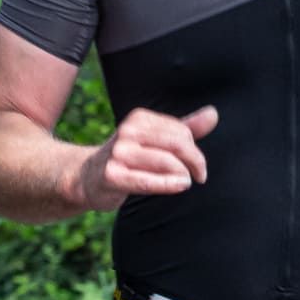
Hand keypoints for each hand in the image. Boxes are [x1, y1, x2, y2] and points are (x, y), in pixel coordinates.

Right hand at [78, 105, 217, 209]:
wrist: (87, 178)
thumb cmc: (128, 159)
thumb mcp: (155, 140)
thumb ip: (185, 128)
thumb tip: (213, 114)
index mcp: (139, 119)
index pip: (181, 131)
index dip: (194, 149)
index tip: (195, 164)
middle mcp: (128, 132)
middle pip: (177, 144)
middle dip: (196, 161)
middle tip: (200, 176)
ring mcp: (118, 153)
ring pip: (167, 162)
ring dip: (183, 174)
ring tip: (185, 182)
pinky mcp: (112, 175)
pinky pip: (148, 181)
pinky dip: (169, 184)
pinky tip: (181, 185)